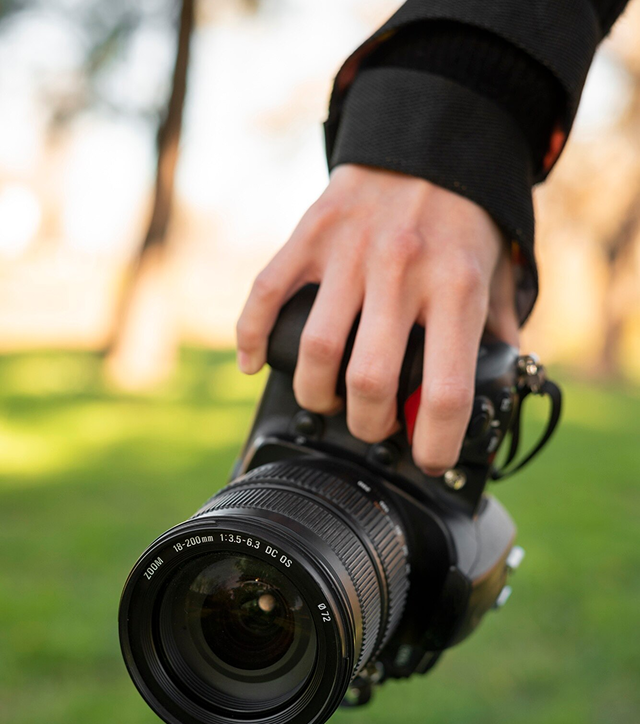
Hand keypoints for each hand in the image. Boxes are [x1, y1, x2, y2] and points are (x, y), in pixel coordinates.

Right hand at [236, 164, 519, 475]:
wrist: (428, 138)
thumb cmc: (464, 215)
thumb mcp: (497, 273)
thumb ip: (500, 330)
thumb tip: (502, 382)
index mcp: (456, 289)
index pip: (445, 392)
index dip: (434, 444)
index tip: (427, 458)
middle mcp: (401, 273)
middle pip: (367, 382)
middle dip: (366, 424)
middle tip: (372, 424)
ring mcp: (349, 254)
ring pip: (313, 351)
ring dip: (314, 394)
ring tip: (326, 399)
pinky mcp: (310, 236)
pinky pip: (264, 294)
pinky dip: (249, 337)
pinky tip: (253, 363)